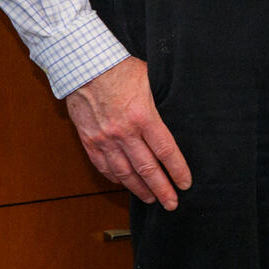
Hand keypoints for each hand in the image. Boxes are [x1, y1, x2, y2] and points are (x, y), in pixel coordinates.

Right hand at [64, 56, 191, 208]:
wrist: (83, 64)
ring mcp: (104, 139)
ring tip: (152, 199)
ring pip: (125, 173)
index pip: (166, 152)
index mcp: (144, 117)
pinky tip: (124, 183)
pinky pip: (103, 165)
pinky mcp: (89, 140)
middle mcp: (124, 133)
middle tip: (172, 203)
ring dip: (140, 189)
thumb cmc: (119, 68)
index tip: (185, 184)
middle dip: (162, 189)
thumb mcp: (150, 81)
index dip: (178, 171)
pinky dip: (115, 178)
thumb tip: (178, 116)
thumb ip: (162, 103)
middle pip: (147, 169)